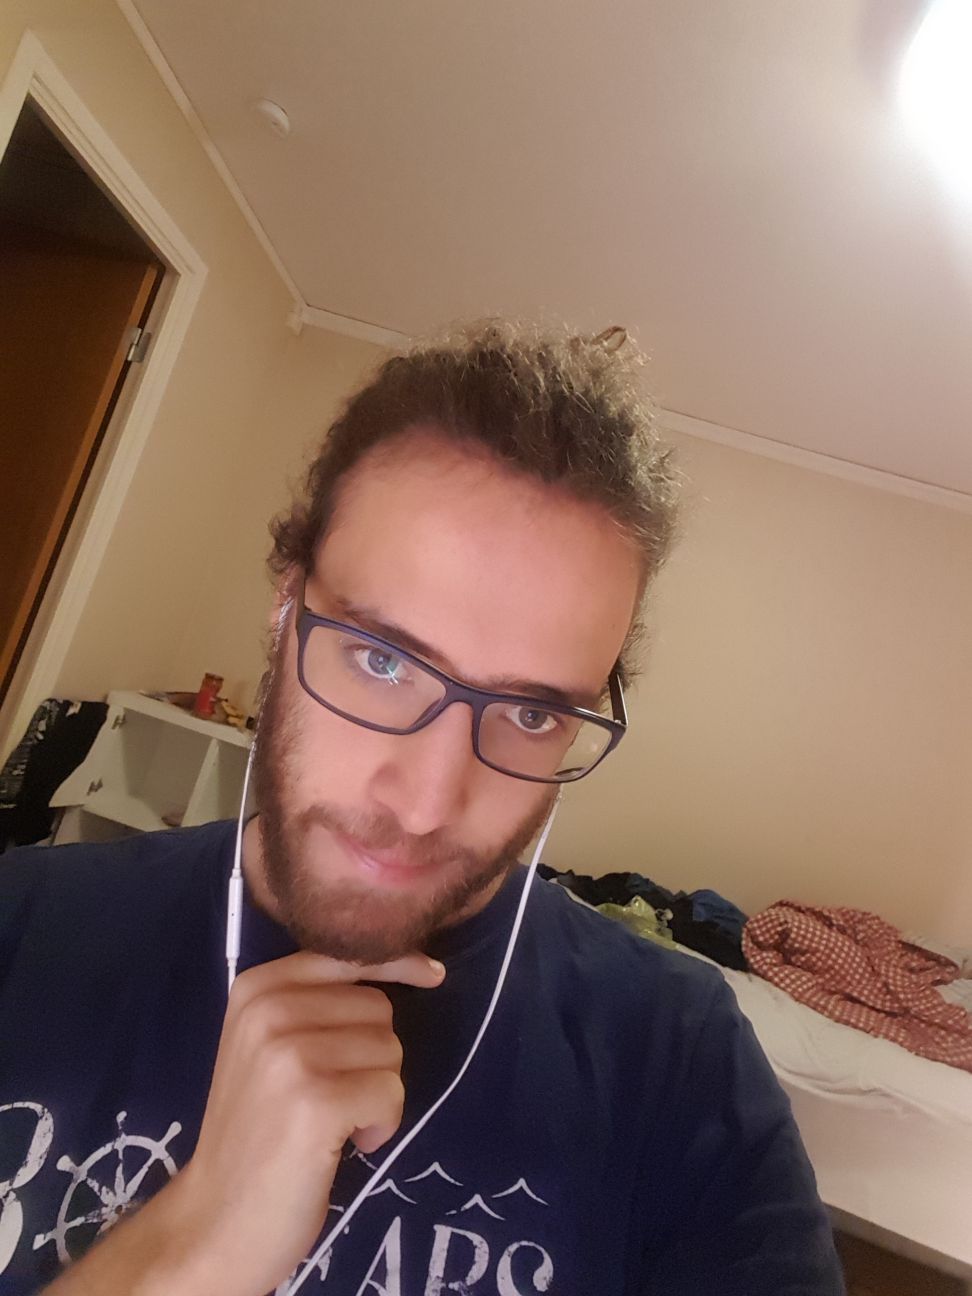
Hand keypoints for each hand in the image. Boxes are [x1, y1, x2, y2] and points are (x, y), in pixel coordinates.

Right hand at [43, 950, 444, 1295]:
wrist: (216, 1218)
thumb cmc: (257, 1129)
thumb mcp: (270, 1044)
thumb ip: (320, 1000)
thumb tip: (417, 964)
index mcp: (257, 988)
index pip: (348, 954)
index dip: (397, 963)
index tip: (432, 975)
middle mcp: (269, 1010)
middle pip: (378, 1007)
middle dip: (374, 1055)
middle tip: (335, 1095)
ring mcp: (289, 1055)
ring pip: (390, 1050)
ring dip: (379, 1092)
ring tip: (334, 1122)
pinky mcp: (314, 1102)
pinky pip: (391, 1092)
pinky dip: (382, 1123)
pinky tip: (346, 1144)